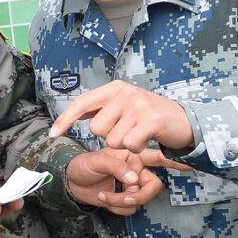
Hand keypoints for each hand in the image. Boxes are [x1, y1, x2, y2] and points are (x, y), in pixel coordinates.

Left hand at [49, 80, 192, 150]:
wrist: (184, 121)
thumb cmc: (149, 116)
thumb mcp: (124, 105)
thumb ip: (101, 109)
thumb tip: (73, 114)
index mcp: (115, 88)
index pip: (83, 103)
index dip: (66, 119)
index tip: (52, 134)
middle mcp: (125, 92)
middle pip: (97, 128)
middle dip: (110, 136)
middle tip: (128, 129)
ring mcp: (139, 105)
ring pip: (113, 140)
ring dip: (125, 144)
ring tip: (139, 133)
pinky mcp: (151, 120)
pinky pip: (129, 145)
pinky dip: (136, 148)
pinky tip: (146, 139)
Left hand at [65, 148, 185, 214]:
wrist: (70, 182)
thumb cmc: (82, 165)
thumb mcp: (96, 161)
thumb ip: (116, 167)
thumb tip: (134, 180)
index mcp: (132, 156)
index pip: (156, 158)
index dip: (173, 162)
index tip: (189, 165)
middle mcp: (135, 171)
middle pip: (153, 186)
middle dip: (140, 195)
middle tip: (125, 198)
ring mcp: (130, 186)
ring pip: (140, 200)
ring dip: (122, 202)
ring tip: (105, 196)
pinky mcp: (124, 200)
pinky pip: (130, 209)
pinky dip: (116, 208)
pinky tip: (103, 199)